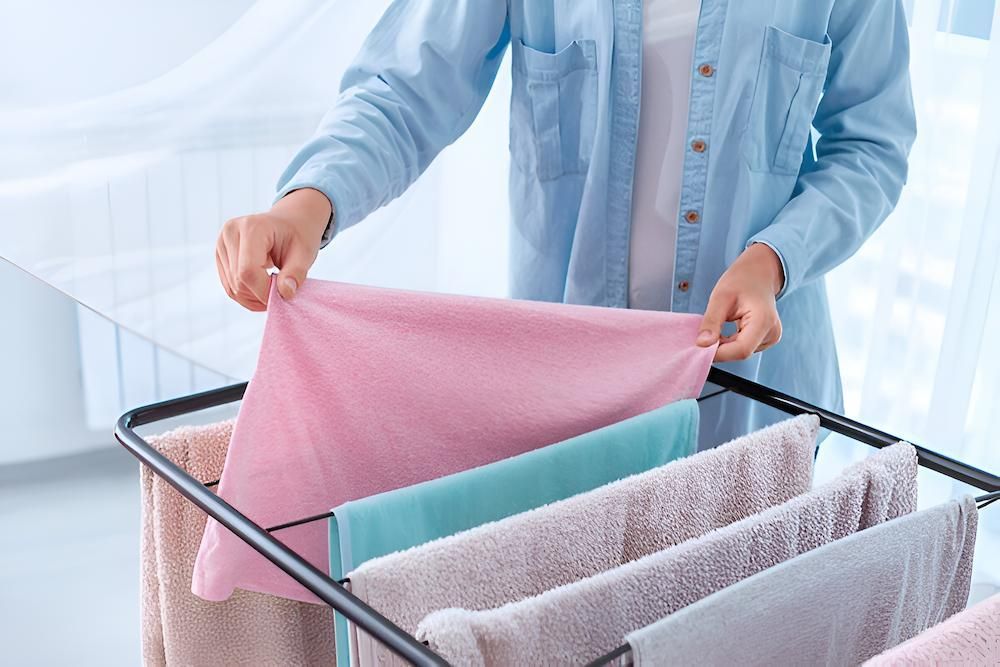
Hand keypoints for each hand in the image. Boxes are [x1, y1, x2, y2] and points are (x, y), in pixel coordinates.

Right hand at [216, 188, 331, 310]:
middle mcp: (231, 232)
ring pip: (232, 287)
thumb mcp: (305, 252)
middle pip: (238, 281)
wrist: (288, 222)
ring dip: (254, 298)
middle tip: (281, 294)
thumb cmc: (297, 234)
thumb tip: (285, 293)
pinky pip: (229, 286)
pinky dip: (247, 296)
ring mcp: (222, 243)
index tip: (283, 296)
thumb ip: (296, 273)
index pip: (248, 270)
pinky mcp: (220, 255)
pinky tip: (263, 290)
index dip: (264, 291)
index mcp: (252, 227)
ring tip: (274, 291)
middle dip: (261, 295)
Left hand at [696, 243, 783, 361]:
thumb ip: (712, 322)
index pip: (741, 350)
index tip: (700, 345)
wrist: (758, 273)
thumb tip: (702, 344)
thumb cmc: (741, 280)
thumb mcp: (720, 297)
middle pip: (740, 352)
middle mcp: (772, 333)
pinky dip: (730, 343)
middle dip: (719, 348)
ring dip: (724, 345)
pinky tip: (725, 329)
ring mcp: (770, 338)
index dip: (718, 353)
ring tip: (718, 325)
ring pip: (740, 352)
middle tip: (704, 333)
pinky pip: (743, 347)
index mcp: (764, 321)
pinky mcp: (765, 339)